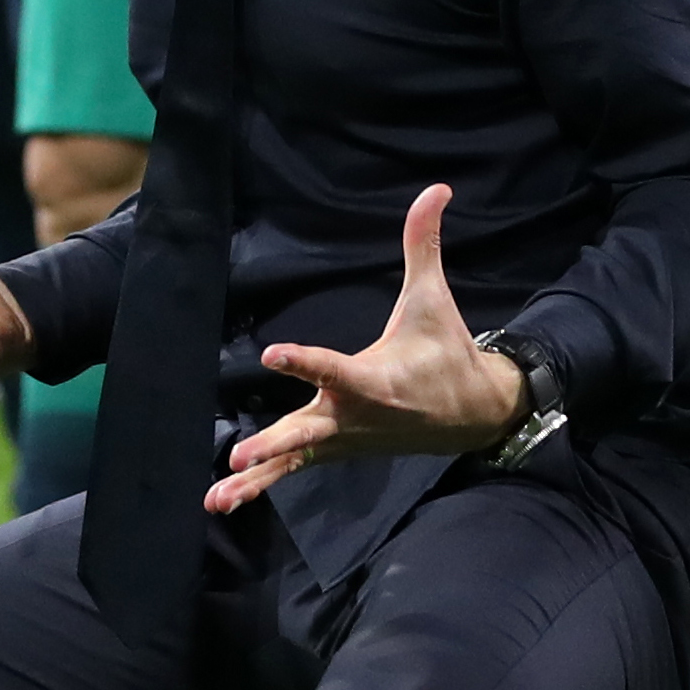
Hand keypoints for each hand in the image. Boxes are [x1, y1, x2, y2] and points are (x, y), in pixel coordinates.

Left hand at [216, 184, 524, 509]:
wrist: (472, 415)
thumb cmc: (446, 351)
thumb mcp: (434, 298)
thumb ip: (423, 245)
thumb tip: (435, 189)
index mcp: (373, 380)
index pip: (333, 369)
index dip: (304, 361)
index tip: (273, 354)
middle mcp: (352, 416)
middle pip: (306, 432)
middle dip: (274, 444)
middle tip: (240, 455)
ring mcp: (341, 439)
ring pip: (293, 461)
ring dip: (256, 480)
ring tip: (217, 497)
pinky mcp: (334, 451)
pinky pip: (293, 471)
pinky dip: (260, 486)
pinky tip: (223, 500)